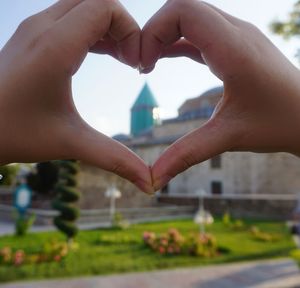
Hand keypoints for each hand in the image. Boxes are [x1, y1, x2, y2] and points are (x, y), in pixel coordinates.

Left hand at [0, 0, 152, 192]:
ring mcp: (34, 28)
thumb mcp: (71, 143)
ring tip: (121, 60)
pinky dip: (93, 31)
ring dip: (108, 28)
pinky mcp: (31, 36)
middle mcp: (42, 27)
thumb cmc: (14, 133)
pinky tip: (102, 56)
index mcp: (55, 47)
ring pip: (83, 6)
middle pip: (97, 1)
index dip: (131, 30)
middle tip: (131, 61)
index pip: (105, 7)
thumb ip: (115, 159)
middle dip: (123, 26)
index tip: (137, 65)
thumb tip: (150, 182)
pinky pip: (71, 17)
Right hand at [141, 0, 299, 189]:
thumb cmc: (277, 124)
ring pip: (189, 15)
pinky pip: (197, 31)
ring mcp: (236, 35)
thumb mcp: (227, 138)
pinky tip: (162, 60)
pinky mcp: (234, 44)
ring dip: (163, 35)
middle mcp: (236, 32)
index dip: (153, 32)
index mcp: (234, 50)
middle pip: (182, 7)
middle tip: (141, 65)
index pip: (184, 11)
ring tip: (147, 64)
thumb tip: (153, 180)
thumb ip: (186, 155)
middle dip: (153, 32)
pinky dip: (174, 42)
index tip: (143, 66)